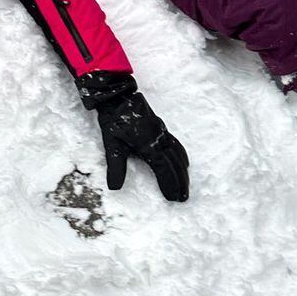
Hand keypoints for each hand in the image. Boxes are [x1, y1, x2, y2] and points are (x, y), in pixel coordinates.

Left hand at [77, 72, 189, 201]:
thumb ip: (115, 167)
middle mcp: (159, 139)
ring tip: (185, 185)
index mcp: (148, 145)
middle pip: (174, 164)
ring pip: (177, 155)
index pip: (163, 169)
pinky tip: (184, 162)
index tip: (174, 198)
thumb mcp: (111, 145)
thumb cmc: (114, 121)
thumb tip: (115, 188)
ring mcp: (162, 132)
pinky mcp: (161, 128)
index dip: (169, 184)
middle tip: (183, 198)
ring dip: (183, 171)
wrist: (118, 97)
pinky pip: (176, 145)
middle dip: (180, 182)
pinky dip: (182, 156)